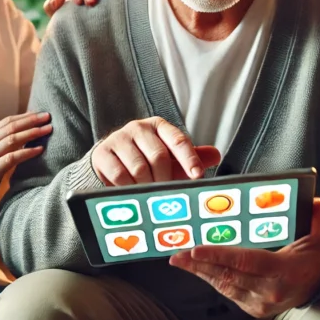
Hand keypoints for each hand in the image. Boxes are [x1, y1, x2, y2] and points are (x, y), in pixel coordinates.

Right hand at [0, 112, 51, 212]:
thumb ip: (3, 143)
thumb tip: (26, 133)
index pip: (7, 121)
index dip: (25, 116)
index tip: (41, 113)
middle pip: (11, 127)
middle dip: (31, 121)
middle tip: (48, 117)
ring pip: (12, 140)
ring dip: (31, 133)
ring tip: (47, 130)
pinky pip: (11, 158)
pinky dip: (27, 152)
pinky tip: (39, 150)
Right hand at [92, 117, 220, 185]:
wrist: (108, 161)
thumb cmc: (143, 159)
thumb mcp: (168, 158)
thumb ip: (190, 157)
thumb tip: (216, 155)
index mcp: (158, 126)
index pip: (178, 140)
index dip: (189, 158)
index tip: (197, 175)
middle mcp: (138, 128)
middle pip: (158, 156)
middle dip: (164, 179)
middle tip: (165, 192)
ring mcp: (119, 139)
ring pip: (139, 168)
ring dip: (146, 186)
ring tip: (148, 193)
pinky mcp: (103, 153)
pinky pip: (120, 175)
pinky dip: (129, 188)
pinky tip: (131, 191)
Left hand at [169, 198, 319, 317]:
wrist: (317, 286)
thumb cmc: (313, 259)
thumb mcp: (319, 237)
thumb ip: (316, 219)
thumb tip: (313, 201)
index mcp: (283, 271)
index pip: (245, 261)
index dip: (219, 255)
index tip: (196, 249)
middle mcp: (269, 290)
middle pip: (228, 275)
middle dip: (200, 264)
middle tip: (178, 253)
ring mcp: (260, 302)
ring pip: (224, 286)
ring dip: (200, 272)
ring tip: (180, 260)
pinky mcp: (253, 308)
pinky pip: (228, 292)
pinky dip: (211, 279)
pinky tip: (198, 269)